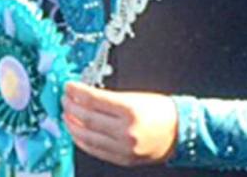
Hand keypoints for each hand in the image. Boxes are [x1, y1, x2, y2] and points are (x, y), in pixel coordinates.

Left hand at [62, 81, 177, 166]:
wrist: (182, 131)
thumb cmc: (161, 111)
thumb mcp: (135, 97)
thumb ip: (109, 99)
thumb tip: (83, 96)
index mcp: (129, 110)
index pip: (93, 99)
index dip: (76, 92)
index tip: (68, 86)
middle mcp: (126, 131)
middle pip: (87, 118)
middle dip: (71, 106)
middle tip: (65, 99)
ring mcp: (124, 148)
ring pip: (87, 136)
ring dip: (72, 125)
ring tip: (66, 115)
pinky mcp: (123, 159)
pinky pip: (95, 150)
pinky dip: (82, 141)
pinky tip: (76, 132)